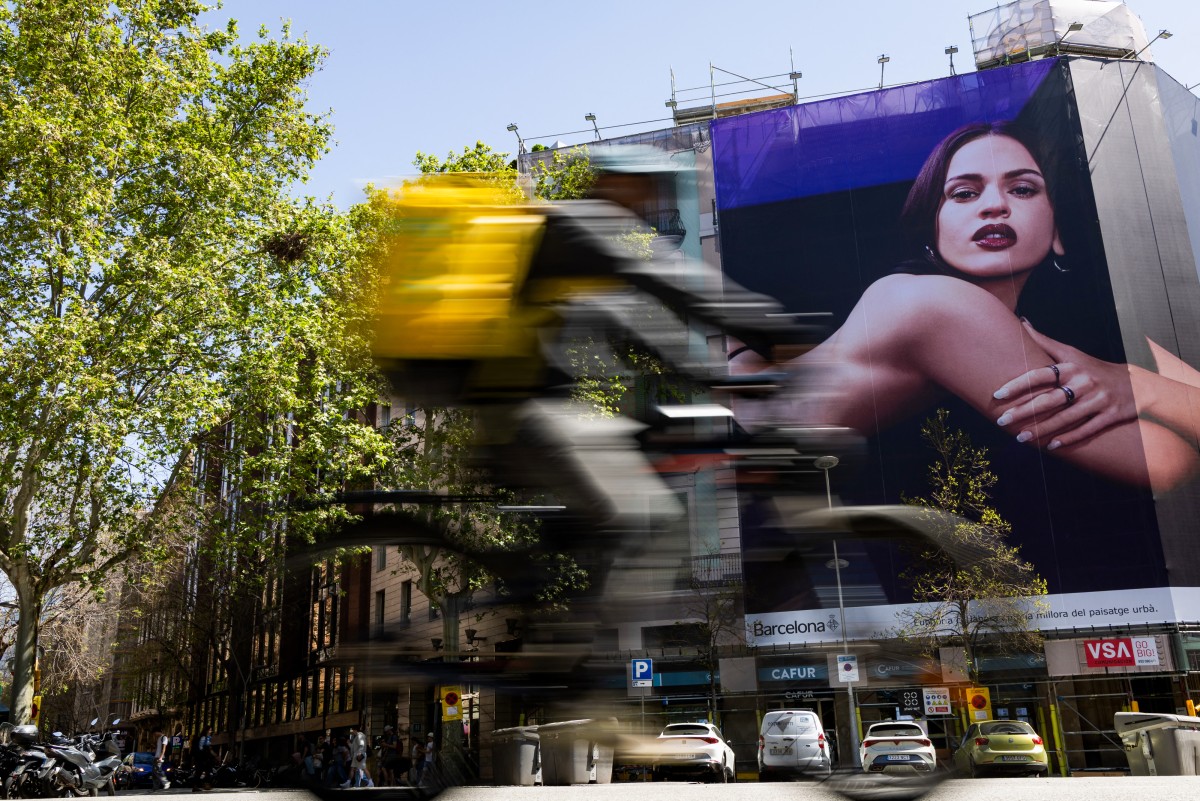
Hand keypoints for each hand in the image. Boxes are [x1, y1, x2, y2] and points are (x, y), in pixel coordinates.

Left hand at [992, 320, 1137, 449]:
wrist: (1138, 383)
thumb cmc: (1094, 369)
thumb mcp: (1073, 353)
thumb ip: (1045, 342)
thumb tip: (1022, 323)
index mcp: (1072, 367)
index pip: (1040, 375)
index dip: (1018, 384)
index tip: (997, 394)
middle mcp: (1084, 382)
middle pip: (1049, 399)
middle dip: (1024, 411)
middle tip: (1001, 421)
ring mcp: (1098, 400)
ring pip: (1066, 417)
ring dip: (1041, 429)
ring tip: (1020, 437)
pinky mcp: (1110, 415)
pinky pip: (1087, 429)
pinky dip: (1069, 438)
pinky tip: (1050, 446)